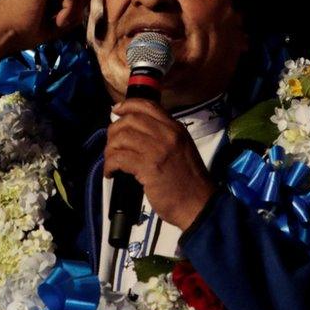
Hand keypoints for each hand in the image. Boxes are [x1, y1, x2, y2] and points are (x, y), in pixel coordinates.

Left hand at [104, 98, 215, 229]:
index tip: (116, 110)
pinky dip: (110, 165)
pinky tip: (111, 173)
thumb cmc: (189, 181)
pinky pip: (119, 158)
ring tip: (110, 161)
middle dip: (114, 130)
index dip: (127, 105)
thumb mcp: (182, 149)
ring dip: (110, 149)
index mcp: (176, 128)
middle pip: (131, 119)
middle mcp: (167, 134)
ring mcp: (157, 149)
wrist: (199, 204)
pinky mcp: (148, 166)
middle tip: (111, 145)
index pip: (147, 105)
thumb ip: (164, 137)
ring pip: (122, 137)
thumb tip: (137, 132)